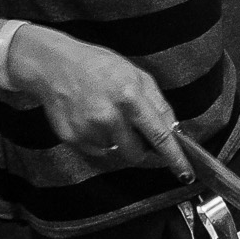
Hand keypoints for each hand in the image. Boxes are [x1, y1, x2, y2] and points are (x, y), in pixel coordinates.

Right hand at [5, 25, 192, 180]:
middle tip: (133, 130)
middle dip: (141, 148)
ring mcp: (89, 131)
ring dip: (118, 141)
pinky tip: (91, 118)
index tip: (185, 173)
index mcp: (130, 97)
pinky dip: (99, 140)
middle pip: (137, 154)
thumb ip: (158, 104)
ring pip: (116, 152)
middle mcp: (109, 117)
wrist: (53, 65)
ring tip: (106, 115)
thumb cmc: (98, 66)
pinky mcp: (73, 139)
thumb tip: (173, 130)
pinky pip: (97, 150)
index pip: (159, 136)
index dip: (174, 157)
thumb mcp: (136, 74)